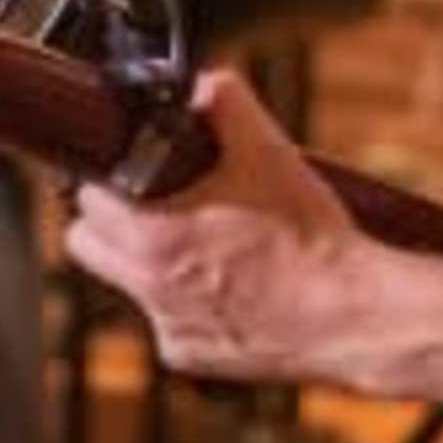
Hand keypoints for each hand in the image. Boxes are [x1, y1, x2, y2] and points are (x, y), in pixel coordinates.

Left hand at [63, 72, 366, 386]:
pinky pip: (167, 320)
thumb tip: (201, 85)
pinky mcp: (192, 357)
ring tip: (200, 239)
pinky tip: (228, 283)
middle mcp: (149, 292)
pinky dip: (184, 301)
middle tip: (150, 200)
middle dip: (110, 219)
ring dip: (146, 260)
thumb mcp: (268, 150)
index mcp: (153, 239)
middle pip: (88, 247)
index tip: (126, 171)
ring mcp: (169, 329)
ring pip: (127, 283)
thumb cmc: (311, 237)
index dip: (104, 177)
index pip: (86, 202)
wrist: (356, 314)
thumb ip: (224, 102)